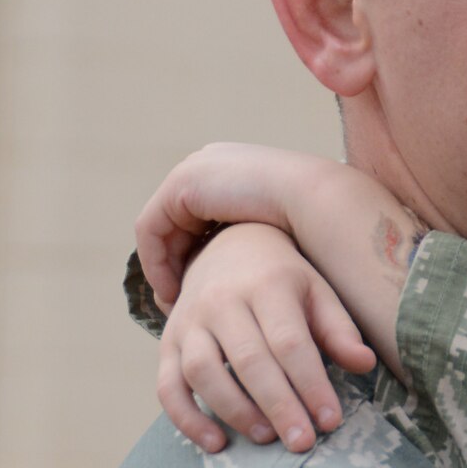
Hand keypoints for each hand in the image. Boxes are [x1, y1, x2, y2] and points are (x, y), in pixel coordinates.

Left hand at [135, 143, 348, 312]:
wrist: (316, 200)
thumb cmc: (312, 224)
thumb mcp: (279, 234)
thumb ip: (260, 245)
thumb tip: (254, 277)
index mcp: (233, 169)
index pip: (199, 218)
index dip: (195, 257)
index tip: (202, 293)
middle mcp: (209, 164)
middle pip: (177, 223)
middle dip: (176, 264)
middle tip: (181, 302)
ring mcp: (192, 170)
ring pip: (161, 229)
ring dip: (164, 268)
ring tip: (176, 303)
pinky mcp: (180, 185)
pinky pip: (150, 229)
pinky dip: (156, 263)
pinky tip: (173, 291)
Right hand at [157, 222, 376, 451]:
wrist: (226, 247)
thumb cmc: (282, 279)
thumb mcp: (316, 292)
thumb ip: (339, 330)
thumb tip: (365, 364)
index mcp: (267, 286)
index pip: (290, 341)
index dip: (311, 384)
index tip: (331, 420)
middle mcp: (222, 302)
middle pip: (249, 360)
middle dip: (278, 406)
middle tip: (302, 443)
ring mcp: (189, 323)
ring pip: (203, 372)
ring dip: (235, 411)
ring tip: (267, 438)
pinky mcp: (166, 344)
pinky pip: (167, 387)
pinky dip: (186, 419)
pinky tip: (217, 444)